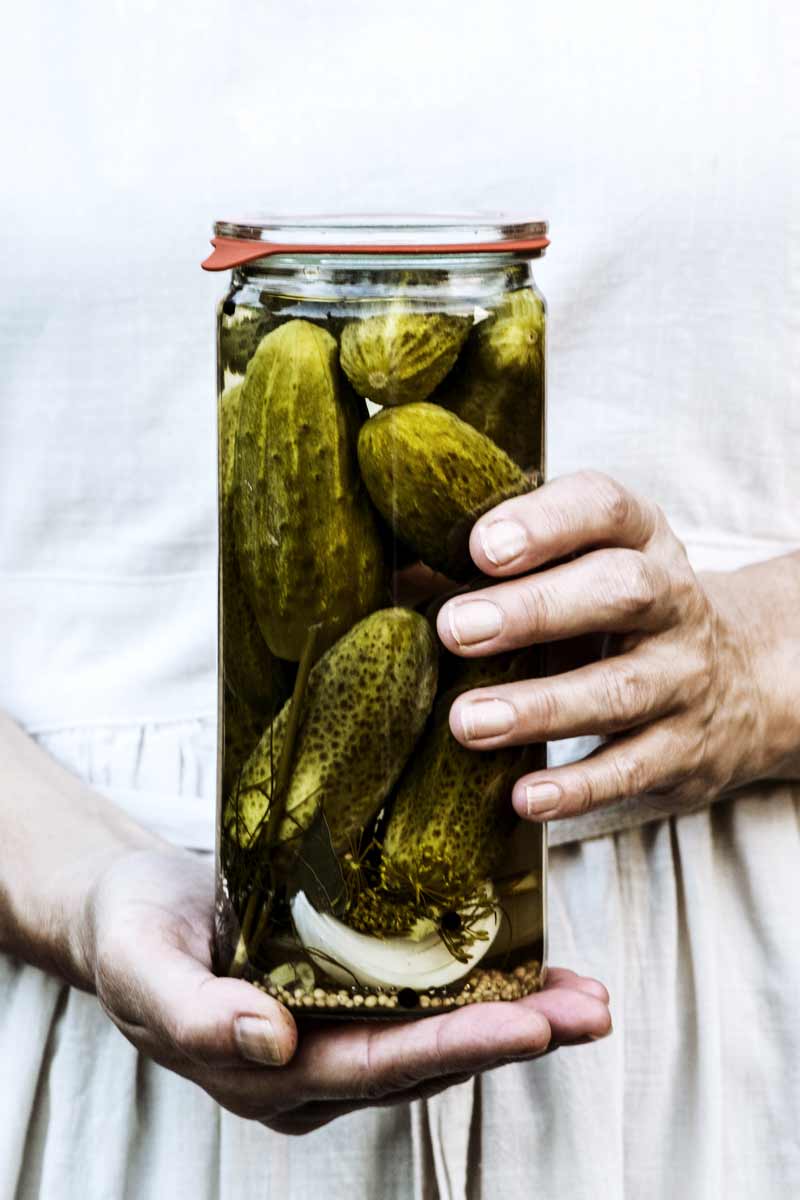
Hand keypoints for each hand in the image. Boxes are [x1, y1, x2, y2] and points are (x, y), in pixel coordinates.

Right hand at [85, 847, 610, 1134]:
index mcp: (263, 1073)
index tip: (530, 1025)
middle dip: (515, 1036)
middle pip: (426, 1058)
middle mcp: (310, 1068)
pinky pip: (421, 1000)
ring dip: (516, 1016)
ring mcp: (331, 1037)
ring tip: (587, 995)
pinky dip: (482, 985)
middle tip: (590, 1011)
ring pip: (436, 1034)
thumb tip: (272, 1041)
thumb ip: (196, 1013)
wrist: (126, 911)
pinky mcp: (343, 998)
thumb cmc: (128, 932)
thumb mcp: (140, 965)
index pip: (377, 1066)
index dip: (457, 1047)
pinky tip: (531, 963)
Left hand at [437, 469, 769, 820]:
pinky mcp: (685, 750)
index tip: (481, 546)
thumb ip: (501, 565)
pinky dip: (579, 787)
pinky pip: (633, 769)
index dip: (545, 522)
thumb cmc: (619, 612)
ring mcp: (684, 677)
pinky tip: (525, 795)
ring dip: (540, 707)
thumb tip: (392, 579)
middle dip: (534, 610)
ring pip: (620, 690)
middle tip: (456, 628)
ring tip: (467, 721)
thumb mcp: (583, 566)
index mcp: (639, 538)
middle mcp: (672, 600)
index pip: (605, 508)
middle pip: (619, 593)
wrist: (740, 679)